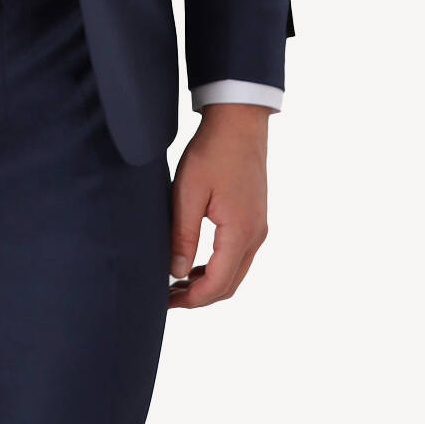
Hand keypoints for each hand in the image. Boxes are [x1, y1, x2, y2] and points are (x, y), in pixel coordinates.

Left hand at [168, 104, 269, 308]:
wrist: (239, 121)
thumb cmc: (212, 151)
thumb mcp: (188, 193)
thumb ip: (183, 236)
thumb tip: (176, 274)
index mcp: (241, 231)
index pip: (218, 284)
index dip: (192, 300)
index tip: (165, 302)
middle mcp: (255, 235)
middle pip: (229, 284)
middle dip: (199, 297)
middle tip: (167, 298)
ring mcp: (258, 227)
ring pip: (235, 272)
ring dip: (208, 283)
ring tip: (176, 283)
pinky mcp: (255, 218)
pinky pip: (238, 255)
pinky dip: (217, 267)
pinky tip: (195, 263)